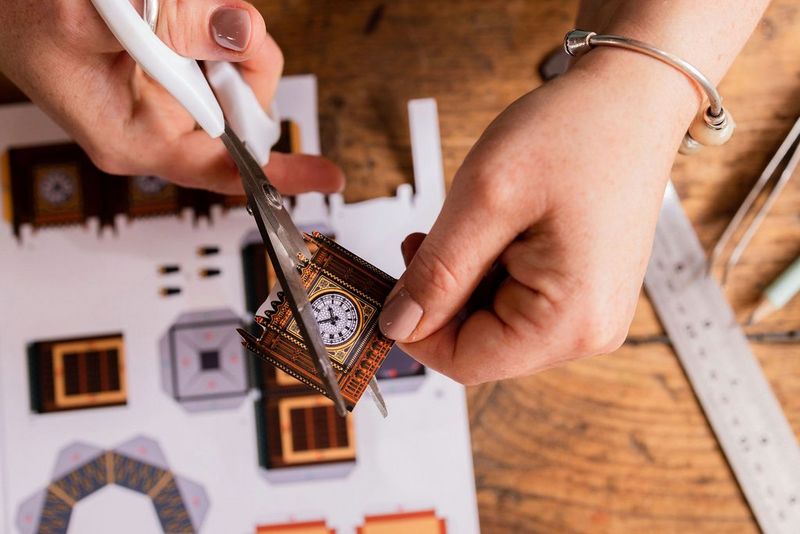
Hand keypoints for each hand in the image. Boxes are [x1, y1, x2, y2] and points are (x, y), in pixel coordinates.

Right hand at [0, 0, 342, 194]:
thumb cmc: (28, 14)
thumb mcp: (102, 17)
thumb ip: (176, 26)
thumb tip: (240, 33)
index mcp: (133, 137)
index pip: (220, 169)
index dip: (277, 173)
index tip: (324, 174)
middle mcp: (157, 123)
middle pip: (243, 112)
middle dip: (246, 66)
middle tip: (224, 26)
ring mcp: (170, 95)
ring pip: (238, 73)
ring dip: (228, 33)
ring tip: (188, 8)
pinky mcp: (176, 67)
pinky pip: (223, 48)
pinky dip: (217, 21)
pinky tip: (188, 9)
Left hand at [378, 50, 698, 383]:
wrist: (635, 98)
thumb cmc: (580, 132)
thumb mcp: (486, 199)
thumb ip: (437, 272)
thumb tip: (400, 323)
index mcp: (572, 318)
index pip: (466, 362)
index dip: (416, 331)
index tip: (389, 290)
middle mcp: (590, 329)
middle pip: (481, 346)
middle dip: (441, 299)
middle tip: (423, 242)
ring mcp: (592, 313)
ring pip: (494, 325)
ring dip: (464, 282)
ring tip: (469, 224)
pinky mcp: (585, 293)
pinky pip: (518, 304)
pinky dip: (489, 273)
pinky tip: (493, 232)